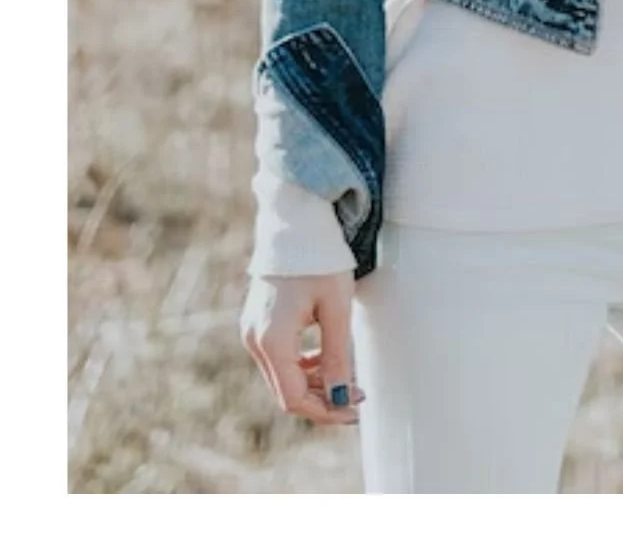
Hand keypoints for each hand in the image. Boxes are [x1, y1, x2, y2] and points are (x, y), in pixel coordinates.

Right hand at [239, 271, 365, 426]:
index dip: (326, 411)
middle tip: (358, 394)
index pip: (294, 397)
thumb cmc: (320, 262)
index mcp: (273, 339)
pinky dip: (303, 366)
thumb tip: (340, 398)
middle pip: (287, 391)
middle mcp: (254, 340)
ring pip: (282, 376)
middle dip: (323, 398)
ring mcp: (252, 332)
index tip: (355, 410)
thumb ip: (337, 357)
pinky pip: (279, 359)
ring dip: (315, 383)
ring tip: (348, 377)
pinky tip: (327, 359)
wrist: (296, 225)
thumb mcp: (336, 308)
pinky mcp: (257, 324)